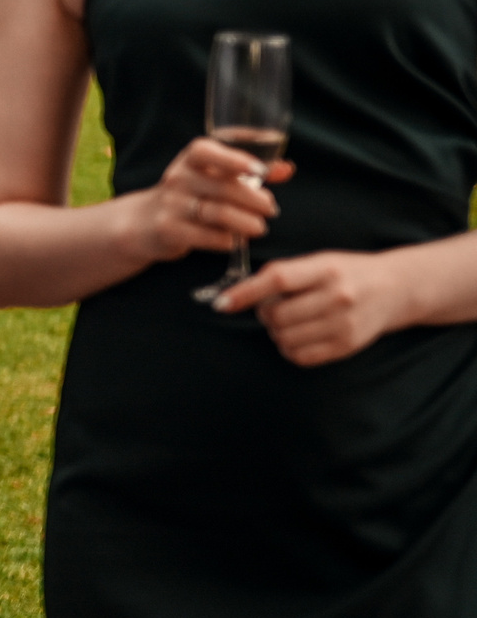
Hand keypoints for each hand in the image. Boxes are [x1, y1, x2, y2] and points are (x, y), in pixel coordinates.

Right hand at [130, 137, 292, 263]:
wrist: (144, 222)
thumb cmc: (190, 195)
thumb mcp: (213, 177)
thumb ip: (251, 172)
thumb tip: (287, 169)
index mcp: (190, 160)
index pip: (206, 151)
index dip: (234, 159)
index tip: (259, 170)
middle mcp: (177, 179)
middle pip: (222, 187)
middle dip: (254, 199)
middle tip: (271, 209)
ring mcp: (171, 205)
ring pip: (217, 213)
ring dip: (246, 223)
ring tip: (259, 228)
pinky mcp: (168, 230)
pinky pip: (206, 236)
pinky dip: (226, 240)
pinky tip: (234, 241)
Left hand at [214, 249, 417, 365]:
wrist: (396, 289)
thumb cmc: (347, 272)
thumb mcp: (319, 261)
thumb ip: (285, 273)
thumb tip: (241, 292)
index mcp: (326, 269)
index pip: (278, 279)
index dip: (245, 293)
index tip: (221, 304)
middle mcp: (337, 296)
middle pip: (276, 315)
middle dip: (265, 314)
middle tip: (275, 307)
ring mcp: (344, 324)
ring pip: (284, 338)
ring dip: (277, 332)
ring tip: (292, 320)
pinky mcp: (347, 345)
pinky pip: (300, 356)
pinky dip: (290, 348)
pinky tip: (300, 335)